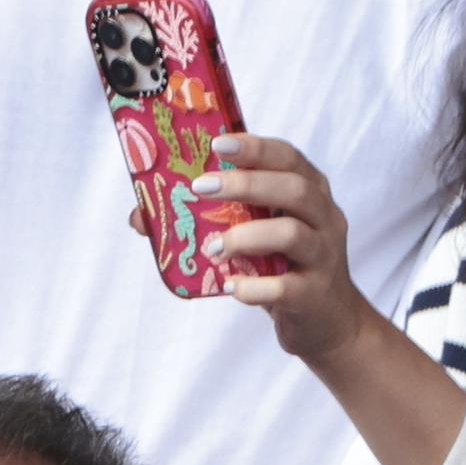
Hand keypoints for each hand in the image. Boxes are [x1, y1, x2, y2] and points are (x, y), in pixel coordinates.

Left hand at [180, 135, 369, 361]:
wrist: (325, 320)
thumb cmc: (281, 266)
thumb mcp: (251, 235)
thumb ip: (208, 219)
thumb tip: (140, 216)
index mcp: (310, 193)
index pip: (288, 158)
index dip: (255, 148)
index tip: (218, 144)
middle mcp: (323, 218)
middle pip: (294, 189)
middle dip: (245, 184)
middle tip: (199, 188)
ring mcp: (323, 256)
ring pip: (292, 235)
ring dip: (245, 237)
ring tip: (212, 248)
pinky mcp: (314, 294)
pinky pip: (286, 287)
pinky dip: (254, 288)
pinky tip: (230, 287)